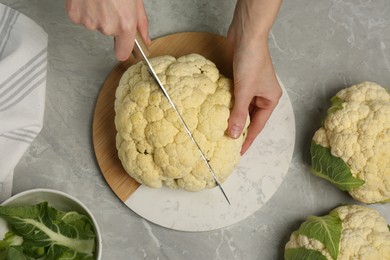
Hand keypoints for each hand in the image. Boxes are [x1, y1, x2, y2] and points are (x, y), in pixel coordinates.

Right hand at [65, 0, 149, 60]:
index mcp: (125, 24)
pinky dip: (84, 9)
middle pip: (109, 33)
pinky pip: (81, 17)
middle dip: (111, 21)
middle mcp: (107, 27)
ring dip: (97, 14)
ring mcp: (89, 22)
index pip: (122, 53)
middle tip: (111, 3)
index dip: (122, 48)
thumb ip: (141, 23)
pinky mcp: (74, 16)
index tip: (123, 44)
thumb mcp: (135, 1)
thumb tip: (146, 39)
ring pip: (95, 24)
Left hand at [227, 0, 281, 154]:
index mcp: (270, 99)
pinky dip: (227, 105)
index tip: (238, 153)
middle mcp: (262, 95)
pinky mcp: (241, 80)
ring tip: (220, 131)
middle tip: (226, 144)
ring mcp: (251, 87)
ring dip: (232, 117)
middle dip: (239, 129)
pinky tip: (218, 113)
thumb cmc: (251, 61)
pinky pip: (235, 98)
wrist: (246, 35)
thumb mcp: (245, 91)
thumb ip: (239, 113)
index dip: (248, 140)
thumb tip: (234, 134)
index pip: (258, 126)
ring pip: (241, 108)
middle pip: (250, 118)